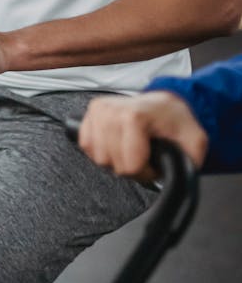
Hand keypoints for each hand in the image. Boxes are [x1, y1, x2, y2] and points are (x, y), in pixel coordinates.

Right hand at [78, 91, 208, 179]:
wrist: (164, 104)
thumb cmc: (177, 122)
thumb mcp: (195, 142)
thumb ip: (188, 162)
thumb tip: (175, 178)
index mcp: (136, 115)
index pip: (130, 164)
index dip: (146, 171)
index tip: (155, 160)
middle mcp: (112, 110)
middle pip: (112, 163)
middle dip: (130, 166)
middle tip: (144, 155)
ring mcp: (98, 110)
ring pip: (98, 157)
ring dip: (116, 159)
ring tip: (131, 148)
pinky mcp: (89, 114)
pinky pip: (87, 146)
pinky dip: (103, 151)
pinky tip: (117, 144)